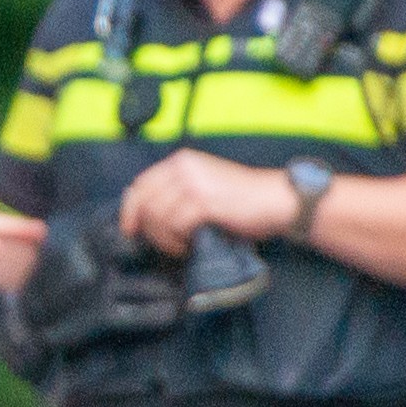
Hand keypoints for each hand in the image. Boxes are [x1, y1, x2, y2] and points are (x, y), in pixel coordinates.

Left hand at [112, 150, 299, 258]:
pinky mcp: (204, 201)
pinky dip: (177, 241)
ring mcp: (194, 182)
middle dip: (148, 229)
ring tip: (181, 246)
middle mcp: (184, 167)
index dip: (130, 209)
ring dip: (165, 239)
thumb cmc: (241, 200)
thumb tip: (142, 211)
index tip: (130, 230)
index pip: (141, 184)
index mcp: (182, 161)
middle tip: (164, 244)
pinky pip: (174, 226)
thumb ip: (176, 192)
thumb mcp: (204, 186)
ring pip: (157, 216)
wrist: (275, 201)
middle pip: (145, 202)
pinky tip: (190, 245)